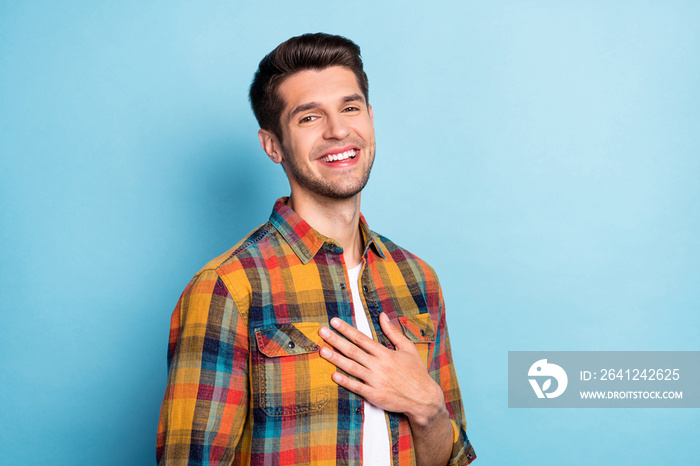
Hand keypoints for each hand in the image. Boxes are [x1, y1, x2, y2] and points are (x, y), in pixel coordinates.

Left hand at [318, 313, 445, 425]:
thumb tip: (382, 315)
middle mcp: (378, 365)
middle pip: (353, 350)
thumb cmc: (416, 372)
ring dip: (336, 359)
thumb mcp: (408, 348)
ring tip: (322, 351)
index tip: (334, 322)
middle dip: (336, 340)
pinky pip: (357, 387)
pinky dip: (345, 382)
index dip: (346, 329)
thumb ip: (393, 332)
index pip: (361, 338)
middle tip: (322, 332)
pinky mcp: (375, 395)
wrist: (423, 398)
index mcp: (385, 353)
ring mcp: (375, 380)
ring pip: (352, 367)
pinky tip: (334, 376)